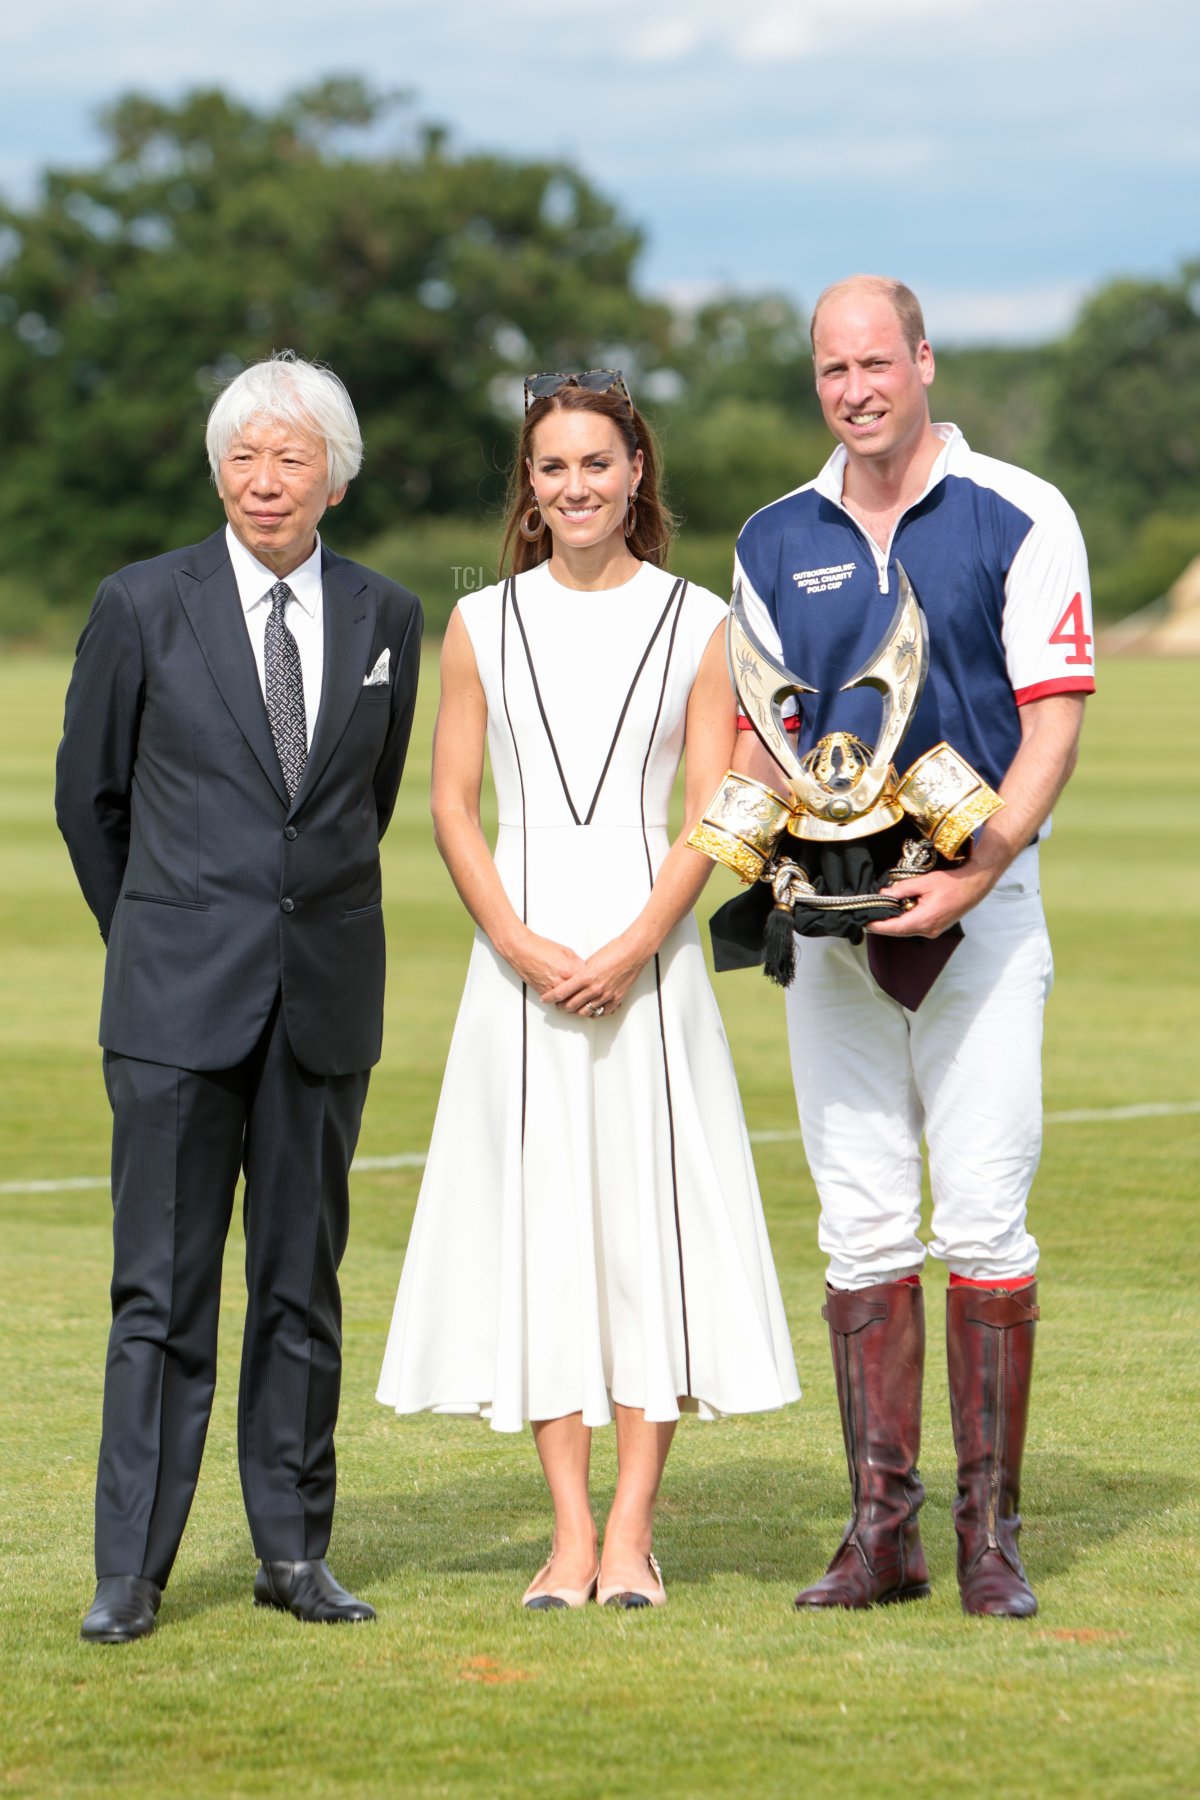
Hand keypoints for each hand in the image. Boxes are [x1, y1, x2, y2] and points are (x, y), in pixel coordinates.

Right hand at [503, 928, 585, 997]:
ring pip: (569, 1002)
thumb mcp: (566, 951)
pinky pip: (556, 1002)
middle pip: (579, 995)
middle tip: (588, 994)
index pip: (588, 982)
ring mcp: (552, 989)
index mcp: (570, 969)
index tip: (594, 982)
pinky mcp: (543, 993)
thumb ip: (577, 962)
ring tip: (578, 999)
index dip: (592, 982)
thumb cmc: (540, 947)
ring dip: (574, 1001)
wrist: (522, 949)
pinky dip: (561, 1001)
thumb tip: (585, 969)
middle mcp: (562, 981)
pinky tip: (565, 998)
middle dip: (585, 994)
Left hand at [541, 928, 652, 1016]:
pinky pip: (603, 1012)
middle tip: (558, 1005)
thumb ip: (582, 973)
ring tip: (573, 1009)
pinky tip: (591, 1011)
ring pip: (585, 1011)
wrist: (633, 952)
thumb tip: (575, 980)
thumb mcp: (591, 960)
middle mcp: (594, 989)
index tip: (545, 999)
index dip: (550, 997)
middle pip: (571, 1005)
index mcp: (585, 977)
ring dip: (577, 1011)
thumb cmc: (614, 951)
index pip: (561, 992)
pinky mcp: (616, 999)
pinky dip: (595, 1013)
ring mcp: (605, 995)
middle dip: (561, 1007)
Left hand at [867, 864, 995, 938]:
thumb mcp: (923, 882)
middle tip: (868, 918)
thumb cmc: (951, 883)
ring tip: (880, 914)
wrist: (973, 886)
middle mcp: (928, 930)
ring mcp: (933, 931)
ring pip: (907, 930)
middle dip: (883, 926)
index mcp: (924, 920)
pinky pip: (915, 927)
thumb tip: (884, 894)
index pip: (895, 927)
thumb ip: (901, 889)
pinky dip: (905, 921)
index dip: (878, 926)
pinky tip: (898, 912)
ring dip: (894, 924)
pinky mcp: (936, 928)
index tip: (865, 923)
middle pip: (899, 931)